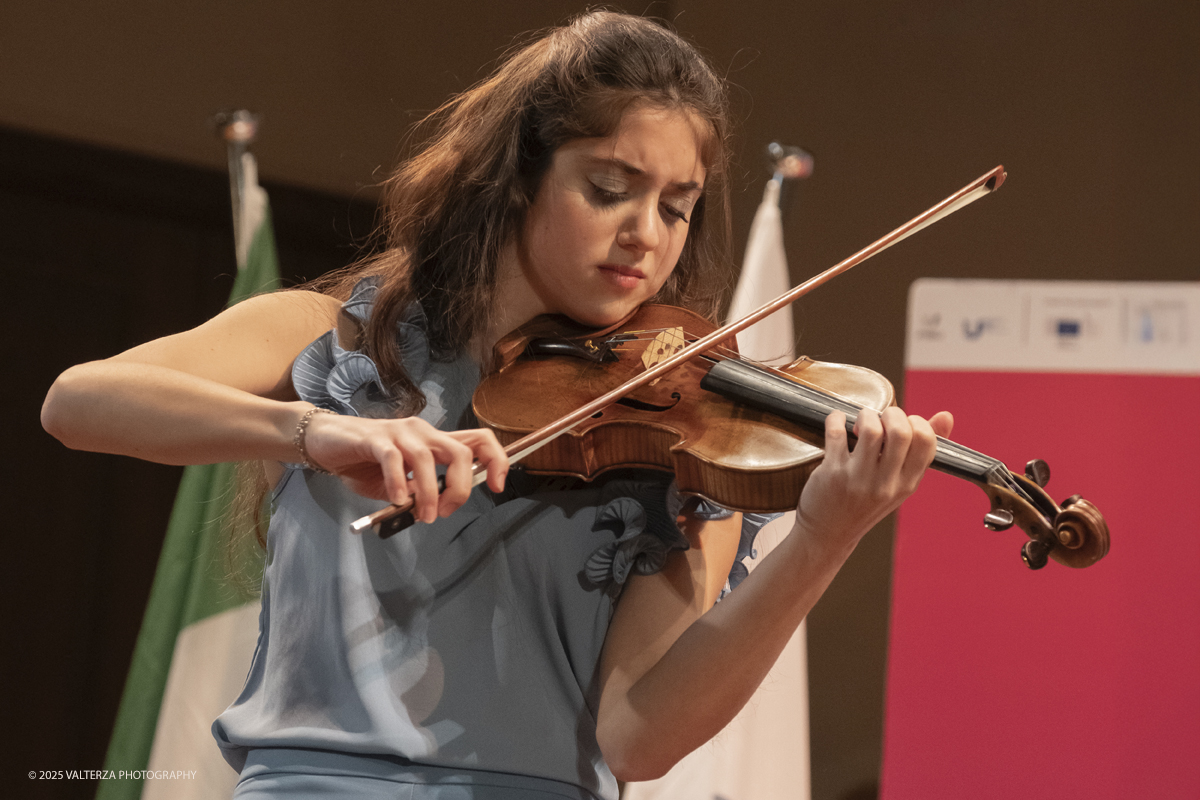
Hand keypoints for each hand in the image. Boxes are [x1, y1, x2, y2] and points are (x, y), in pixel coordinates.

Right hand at [302, 412, 508, 522]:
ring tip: (423, 516)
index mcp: (434, 441)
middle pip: (460, 451)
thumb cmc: (363, 461)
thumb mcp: (397, 483)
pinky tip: (397, 500)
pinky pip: (393, 458)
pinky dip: (399, 483)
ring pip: (428, 458)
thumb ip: (417, 493)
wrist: (324, 441)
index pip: (479, 439)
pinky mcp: (374, 437)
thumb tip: (431, 510)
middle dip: (460, 487)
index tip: (496, 486)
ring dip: (429, 492)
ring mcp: (399, 432)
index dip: (496, 460)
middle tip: (444, 512)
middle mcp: (422, 432)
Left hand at [794, 407, 953, 560]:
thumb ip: (921, 450)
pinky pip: (837, 433)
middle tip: (881, 419)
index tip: (903, 424)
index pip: (927, 442)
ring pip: (871, 430)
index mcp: (908, 484)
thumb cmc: (866, 502)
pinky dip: (835, 419)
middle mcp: (886, 483)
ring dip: (865, 415)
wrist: (829, 532)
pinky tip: (837, 422)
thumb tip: (946, 416)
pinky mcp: (832, 473)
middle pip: (901, 432)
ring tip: (860, 423)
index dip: (917, 422)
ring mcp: (858, 479)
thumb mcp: (900, 483)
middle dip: (891, 413)